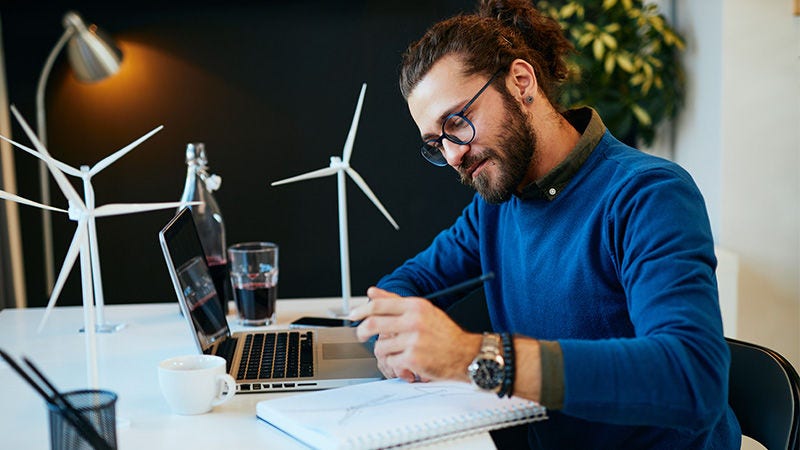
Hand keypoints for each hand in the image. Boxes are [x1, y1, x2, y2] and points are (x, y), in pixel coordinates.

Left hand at [349, 287, 480, 382]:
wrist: (466, 355)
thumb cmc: (445, 334)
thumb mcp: (424, 311)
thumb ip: (396, 301)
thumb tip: (373, 292)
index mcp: (416, 307)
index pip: (380, 305)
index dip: (362, 310)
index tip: (354, 316)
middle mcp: (414, 321)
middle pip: (374, 323)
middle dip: (362, 331)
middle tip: (360, 335)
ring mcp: (414, 340)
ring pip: (381, 346)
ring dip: (384, 352)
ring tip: (395, 353)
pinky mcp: (413, 358)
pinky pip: (391, 361)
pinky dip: (395, 365)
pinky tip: (404, 363)